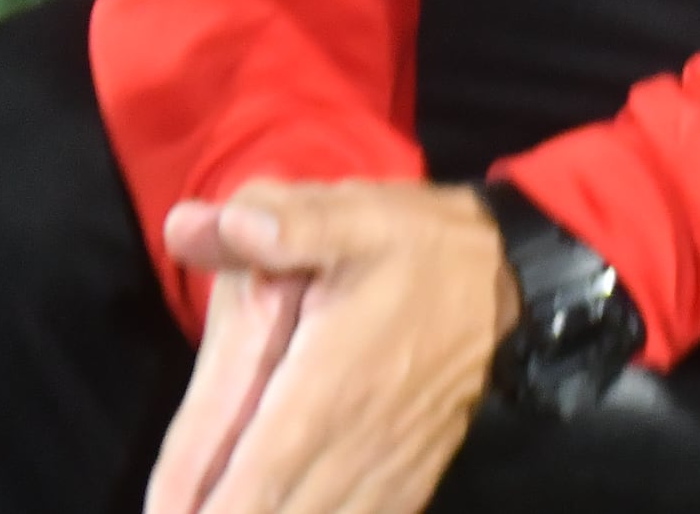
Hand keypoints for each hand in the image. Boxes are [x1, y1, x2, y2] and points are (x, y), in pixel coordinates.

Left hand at [146, 181, 519, 513]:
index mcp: (327, 385)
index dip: (204, 509)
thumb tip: (189, 225)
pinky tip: (292, 511)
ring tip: (213, 513)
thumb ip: (278, 225)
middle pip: (275, 513)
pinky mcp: (409, 475)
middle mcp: (354, 441)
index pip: (253, 474)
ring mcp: (386, 466)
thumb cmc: (419, 247)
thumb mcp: (355, 216)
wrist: (511, 276)